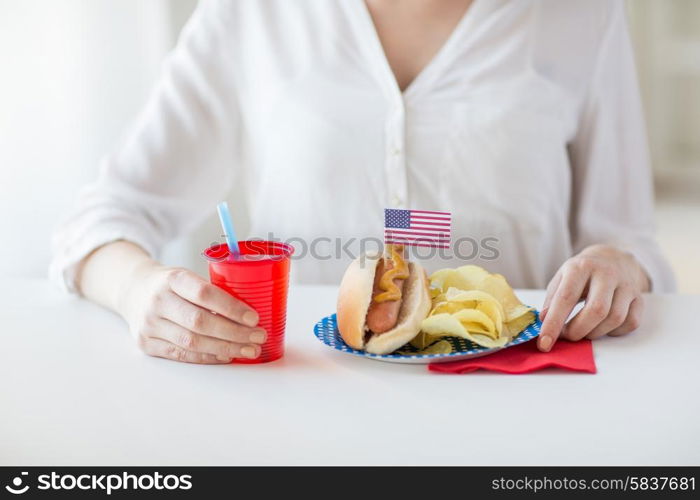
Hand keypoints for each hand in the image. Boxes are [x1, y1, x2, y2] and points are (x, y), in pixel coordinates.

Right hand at [117, 262, 265, 363]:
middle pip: (200, 322)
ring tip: (248, 350)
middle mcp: (158, 301)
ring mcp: (149, 324)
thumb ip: (211, 291)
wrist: (133, 291)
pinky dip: (208, 357)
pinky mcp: (146, 344)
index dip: (231, 307)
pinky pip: (182, 355)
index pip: (204, 293)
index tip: (254, 317)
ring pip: (193, 342)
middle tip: (258, 337)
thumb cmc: (170, 284)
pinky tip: (226, 355)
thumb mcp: (187, 276)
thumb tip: (251, 314)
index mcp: (172, 279)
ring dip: (226, 348)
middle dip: (234, 333)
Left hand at [538, 244, 649, 351]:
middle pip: (596, 311)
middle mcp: (606, 274)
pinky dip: (614, 332)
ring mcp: (626, 285)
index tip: (544, 343)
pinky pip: (631, 322)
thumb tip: (544, 321)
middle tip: (567, 336)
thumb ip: (552, 299)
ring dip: (595, 333)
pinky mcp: (640, 298)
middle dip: (577, 331)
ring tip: (583, 331)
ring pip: (615, 319)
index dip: (553, 323)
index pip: (566, 298)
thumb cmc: (582, 272)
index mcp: (581, 267)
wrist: (613, 258)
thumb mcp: (562, 277)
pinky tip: (603, 327)